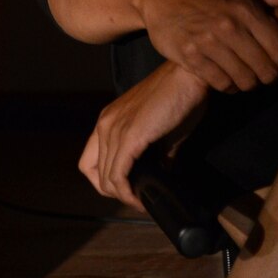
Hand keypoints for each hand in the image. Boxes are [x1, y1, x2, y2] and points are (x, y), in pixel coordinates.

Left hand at [79, 62, 210, 209]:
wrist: (188, 76)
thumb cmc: (178, 97)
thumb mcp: (161, 131)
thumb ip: (156, 154)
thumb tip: (160, 176)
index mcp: (108, 120)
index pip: (88, 162)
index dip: (104, 181)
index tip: (127, 188)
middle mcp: (105, 124)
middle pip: (95, 174)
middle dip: (116, 193)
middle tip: (138, 199)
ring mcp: (115, 130)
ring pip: (106, 178)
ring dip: (124, 196)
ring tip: (143, 202)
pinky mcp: (130, 136)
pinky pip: (119, 175)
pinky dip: (128, 193)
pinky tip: (142, 198)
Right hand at [137, 0, 277, 91]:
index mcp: (247, 9)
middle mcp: (229, 26)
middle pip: (266, 70)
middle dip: (271, 77)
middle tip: (268, 75)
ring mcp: (208, 43)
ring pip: (245, 80)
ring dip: (251, 83)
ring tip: (250, 77)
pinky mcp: (191, 57)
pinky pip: (222, 84)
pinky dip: (230, 87)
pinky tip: (231, 79)